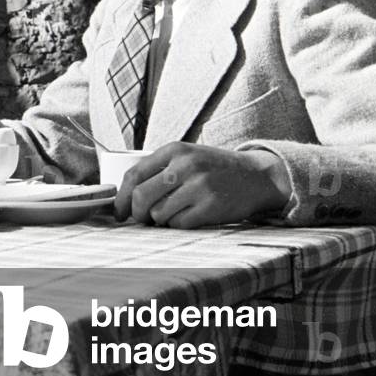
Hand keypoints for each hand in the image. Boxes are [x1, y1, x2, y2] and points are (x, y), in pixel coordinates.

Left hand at [113, 143, 290, 227]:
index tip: (119, 212)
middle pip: (141, 197)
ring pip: (158, 214)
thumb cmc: (214, 170)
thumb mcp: (187, 157)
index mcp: (174, 150)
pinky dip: (179, 225)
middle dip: (137, 214)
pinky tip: (191, 216)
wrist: (256, 176)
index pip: (134, 175)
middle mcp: (185, 165)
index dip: (121, 198)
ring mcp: (199, 185)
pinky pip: (179, 224)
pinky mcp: (211, 206)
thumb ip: (158, 171)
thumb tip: (125, 198)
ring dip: (161, 220)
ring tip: (176, 212)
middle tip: (144, 219)